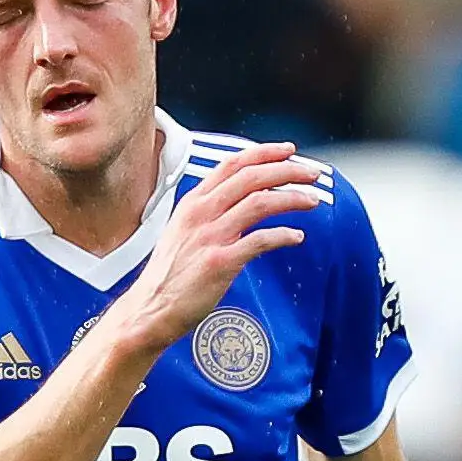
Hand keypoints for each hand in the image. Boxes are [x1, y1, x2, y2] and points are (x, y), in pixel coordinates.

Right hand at [109, 142, 328, 350]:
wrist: (150, 308)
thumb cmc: (169, 276)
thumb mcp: (182, 232)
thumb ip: (208, 215)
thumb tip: (237, 205)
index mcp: (193, 203)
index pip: (233, 164)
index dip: (264, 154)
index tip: (287, 152)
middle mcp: (201, 214)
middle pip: (251, 177)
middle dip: (286, 171)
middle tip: (311, 174)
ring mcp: (211, 236)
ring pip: (260, 202)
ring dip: (291, 198)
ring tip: (311, 200)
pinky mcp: (221, 262)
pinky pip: (261, 240)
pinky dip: (283, 235)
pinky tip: (296, 236)